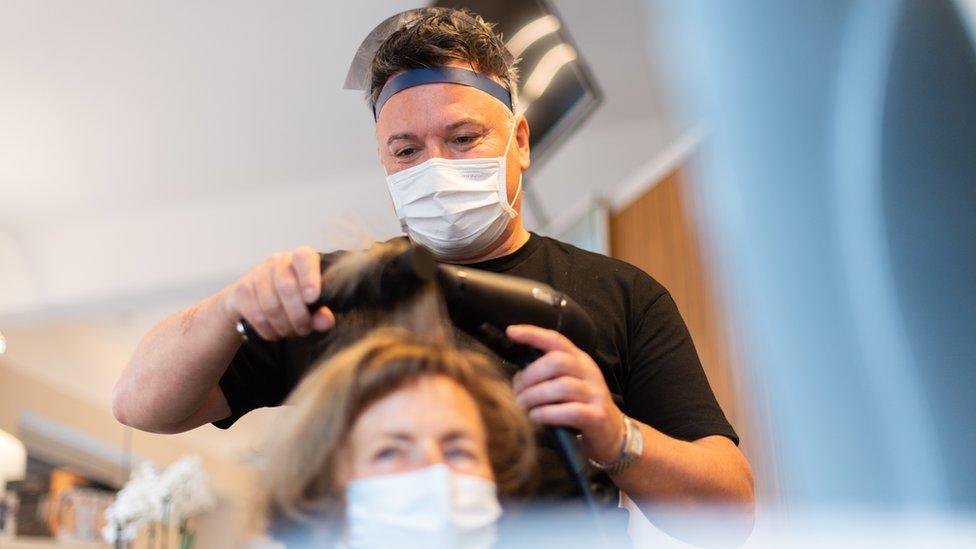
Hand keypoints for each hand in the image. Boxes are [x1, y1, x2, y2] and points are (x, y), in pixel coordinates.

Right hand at [223, 246, 334, 339]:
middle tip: (304, 329)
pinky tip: (275, 332)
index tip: (312, 298)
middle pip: (286, 287)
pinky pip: (256, 315)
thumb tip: (326, 321)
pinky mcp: (241, 290)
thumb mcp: (312, 305)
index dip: (309, 277)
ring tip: (291, 331)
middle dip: (298, 316)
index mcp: (301, 258)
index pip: (303, 258)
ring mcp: (257, 273)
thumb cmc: (294, 299)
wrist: (256, 299)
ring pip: (270, 305)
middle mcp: (278, 261)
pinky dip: (268, 330)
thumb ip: (322, 312)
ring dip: (283, 326)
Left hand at [507, 324, 626, 462]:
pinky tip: (535, 417)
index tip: (512, 332)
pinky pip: (570, 411)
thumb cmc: (581, 407)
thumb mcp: (568, 384)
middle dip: (530, 375)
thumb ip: (548, 374)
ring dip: (534, 396)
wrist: (612, 433)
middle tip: (517, 391)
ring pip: (562, 386)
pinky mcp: (597, 416)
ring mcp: (595, 394)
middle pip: (557, 361)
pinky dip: (546, 414)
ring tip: (523, 406)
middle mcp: (589, 372)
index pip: (556, 340)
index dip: (533, 334)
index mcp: (579, 360)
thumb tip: (518, 375)